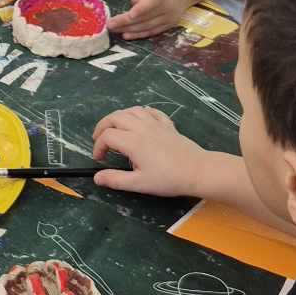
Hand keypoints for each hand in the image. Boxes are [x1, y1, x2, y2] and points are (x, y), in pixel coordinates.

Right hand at [91, 106, 208, 198]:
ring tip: (115, 129)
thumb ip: (115, 179)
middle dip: (102, 126)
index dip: (98, 147)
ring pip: (132, 110)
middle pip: (115, 117)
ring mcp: (156, 124)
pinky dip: (139, 114)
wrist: (197, 171)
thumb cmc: (168, 179)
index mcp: (133, 142)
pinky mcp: (167, 125)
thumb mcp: (138, 183)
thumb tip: (97, 178)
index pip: (107, 136)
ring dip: (119, 117)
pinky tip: (139, 122)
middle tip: (99, 139)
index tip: (100, 160)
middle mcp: (142, 128)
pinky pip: (150, 111)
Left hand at [108, 0, 194, 38]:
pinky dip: (139, 35)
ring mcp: (169, 17)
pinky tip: (126, 35)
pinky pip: (152, 32)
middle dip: (126, 22)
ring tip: (114, 30)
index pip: (151, 2)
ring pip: (147, 26)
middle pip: (145, 17)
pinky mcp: (169, 25)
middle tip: (110, 25)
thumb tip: (132, 6)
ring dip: (129, 30)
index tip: (129, 15)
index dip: (140, 9)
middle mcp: (167, 6)